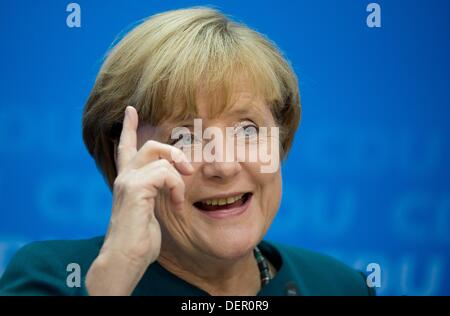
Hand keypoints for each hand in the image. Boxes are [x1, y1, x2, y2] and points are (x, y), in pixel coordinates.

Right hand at [85, 106, 192, 294]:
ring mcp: (127, 182)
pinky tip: (176, 205)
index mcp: (128, 181)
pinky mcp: (135, 189)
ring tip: (179, 200)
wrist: (126, 258)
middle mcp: (124, 178)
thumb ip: (158, 194)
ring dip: (179, 179)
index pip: (126, 148)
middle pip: (149, 146)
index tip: (131, 110)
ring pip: (160, 158)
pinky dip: (177, 188)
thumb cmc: (140, 240)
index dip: (130, 128)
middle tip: (188, 170)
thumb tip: (175, 187)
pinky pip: (165, 174)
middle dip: (173, 152)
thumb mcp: (152, 211)